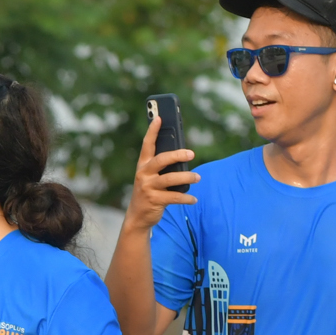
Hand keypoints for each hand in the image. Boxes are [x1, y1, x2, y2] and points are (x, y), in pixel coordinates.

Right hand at [120, 115, 198, 233]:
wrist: (138, 216)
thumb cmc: (149, 192)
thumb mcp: (151, 177)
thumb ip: (162, 167)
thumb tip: (183, 157)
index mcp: (143, 165)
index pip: (147, 144)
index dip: (153, 131)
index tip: (159, 118)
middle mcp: (143, 174)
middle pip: (162, 160)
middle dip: (177, 155)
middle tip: (192, 154)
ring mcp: (148, 187)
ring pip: (171, 179)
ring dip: (187, 178)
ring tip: (197, 178)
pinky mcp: (154, 200)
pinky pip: (174, 197)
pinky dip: (186, 198)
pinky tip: (194, 199)